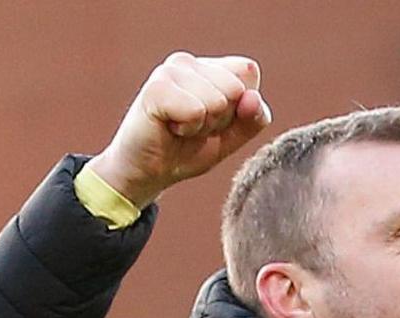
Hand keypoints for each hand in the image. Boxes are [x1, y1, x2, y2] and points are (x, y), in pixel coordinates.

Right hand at [88, 53, 271, 208]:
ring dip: (202, 126)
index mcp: (208, 66)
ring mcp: (170, 70)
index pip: (249, 73)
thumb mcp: (231, 137)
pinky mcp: (156, 87)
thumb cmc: (186, 151)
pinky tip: (168, 128)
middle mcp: (189, 62)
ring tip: (180, 128)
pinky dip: (187, 129)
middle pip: (236, 89)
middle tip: (193, 127)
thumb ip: (253, 119)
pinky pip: (196, 111)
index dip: (239, 108)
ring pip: (218, 101)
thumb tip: (252, 97)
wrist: (146, 174)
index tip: (212, 121)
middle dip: (221, 119)